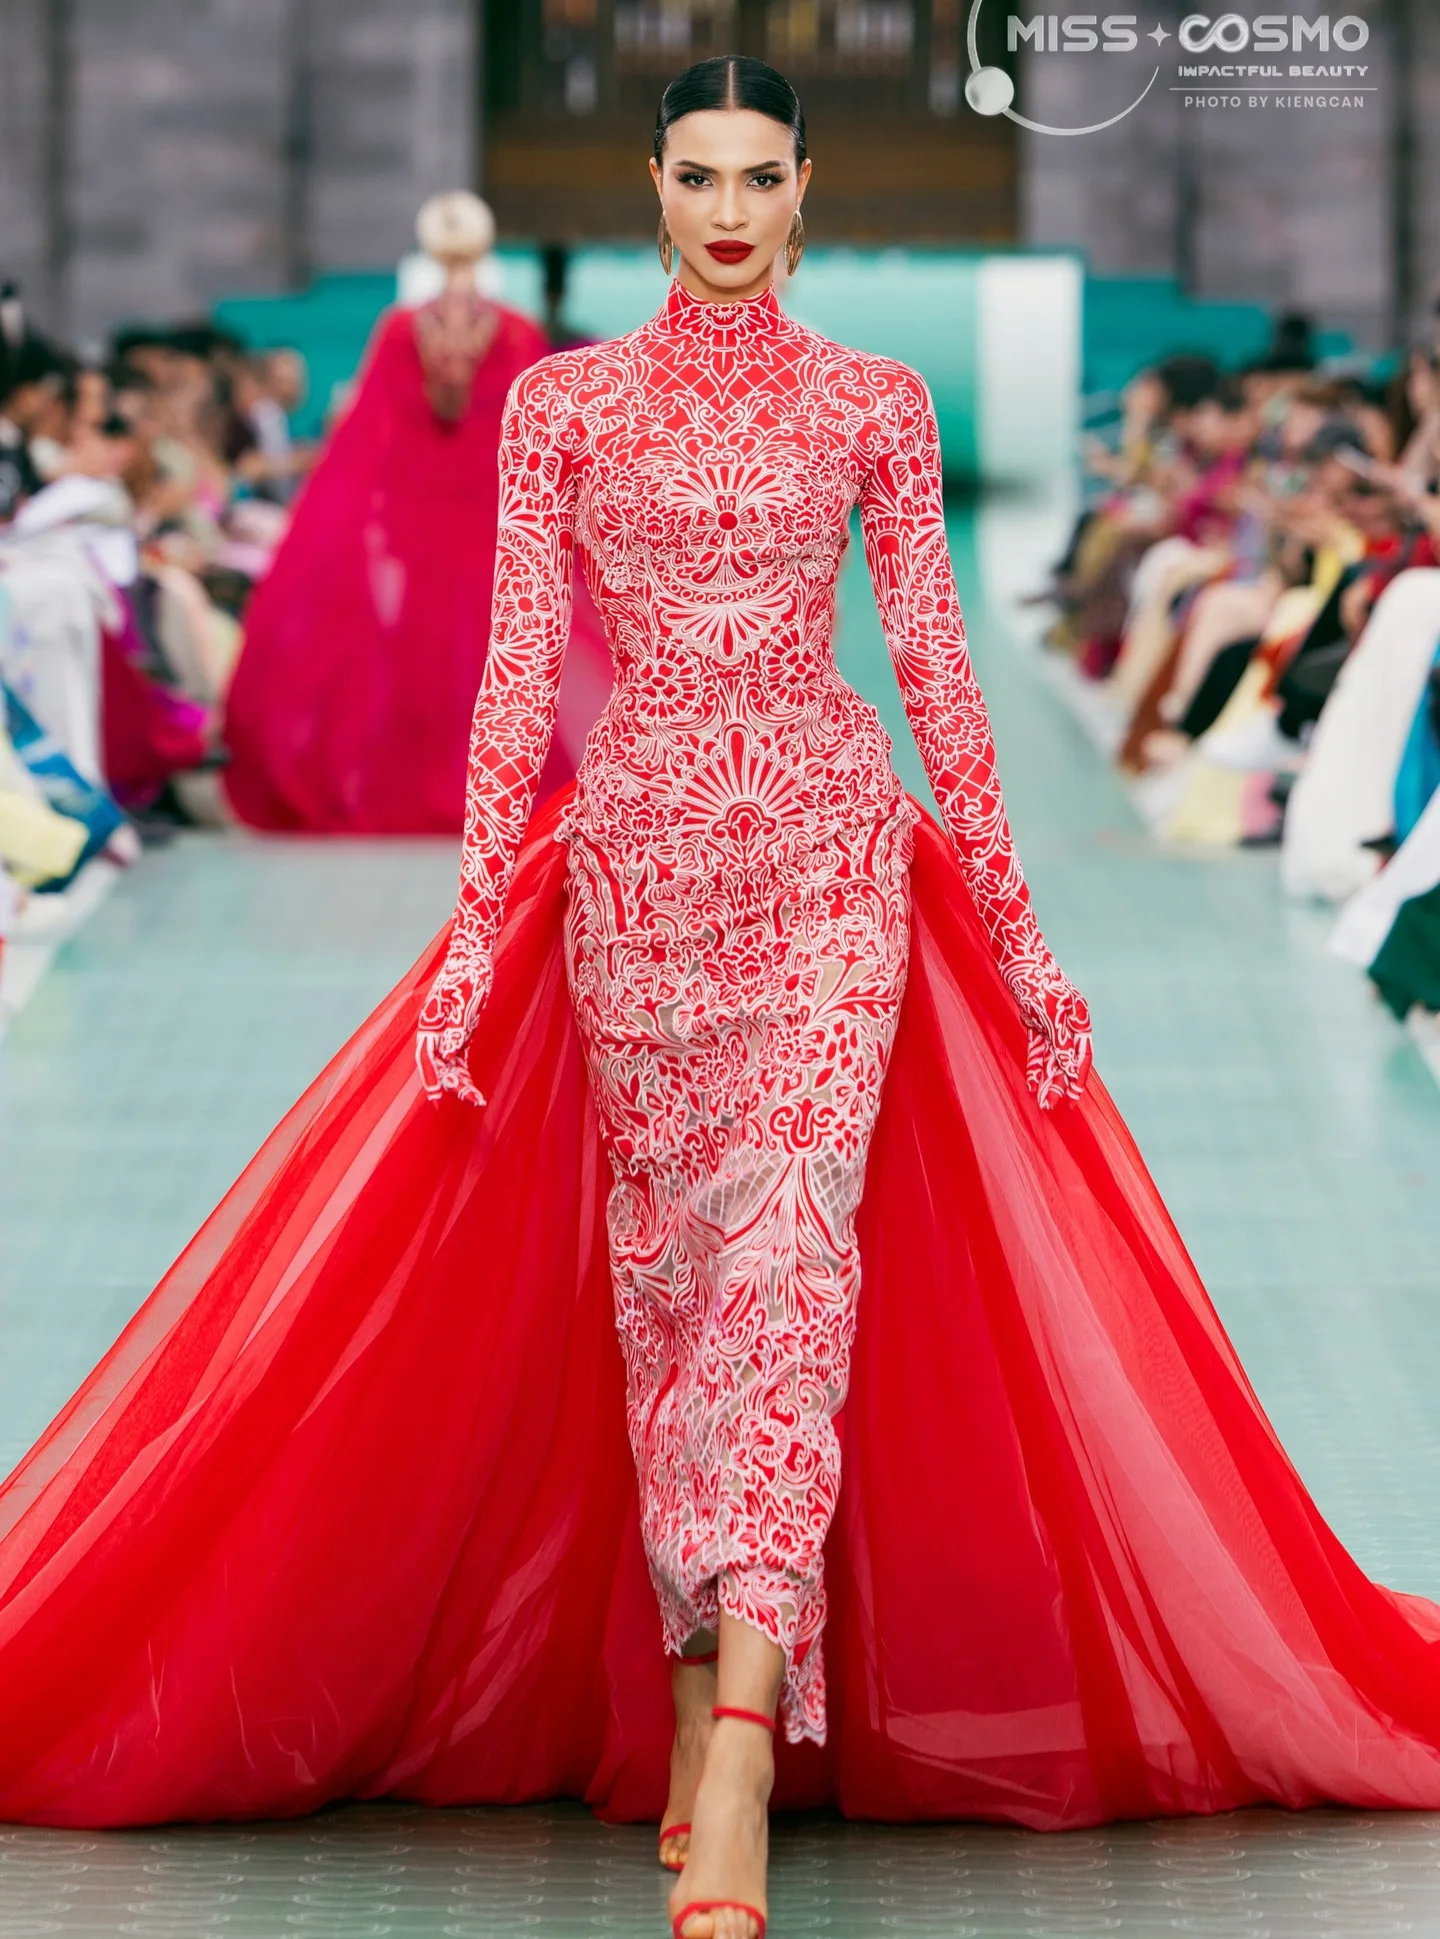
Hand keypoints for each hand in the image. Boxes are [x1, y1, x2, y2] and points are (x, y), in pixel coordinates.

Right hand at [415, 952, 491, 1107]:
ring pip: (449, 1064)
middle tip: (471, 1100)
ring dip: (459, 1081)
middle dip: (451, 1084)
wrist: (473, 956)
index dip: (431, 1078)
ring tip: (476, 1099)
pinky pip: (458, 1057)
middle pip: (438, 1065)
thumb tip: (448, 1054)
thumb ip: (456, 1028)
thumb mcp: (465, 1000)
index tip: (437, 1097)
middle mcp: (435, 1031)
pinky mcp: (459, 1032)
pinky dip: (463, 1071)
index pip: (427, 1057)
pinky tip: (472, 1086)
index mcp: (430, 1023)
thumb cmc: (469, 974)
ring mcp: (446, 1032)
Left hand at [1007, 963, 1092, 1110]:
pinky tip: (1031, 1080)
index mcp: (1079, 1018)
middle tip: (1050, 1106)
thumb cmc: (1035, 979)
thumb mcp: (1049, 1013)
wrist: (1015, 953)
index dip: (1077, 1079)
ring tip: (1040, 1100)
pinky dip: (1034, 1063)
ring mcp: (1050, 1021)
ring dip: (1045, 1077)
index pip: (1081, 1056)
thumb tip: (1069, 1068)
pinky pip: (1036, 1047)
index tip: (1072, 1100)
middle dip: (1057, 1083)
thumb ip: (1061, 1042)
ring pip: (1049, 1056)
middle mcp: (1067, 1021)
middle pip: (1064, 1059)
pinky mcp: (1034, 1019)